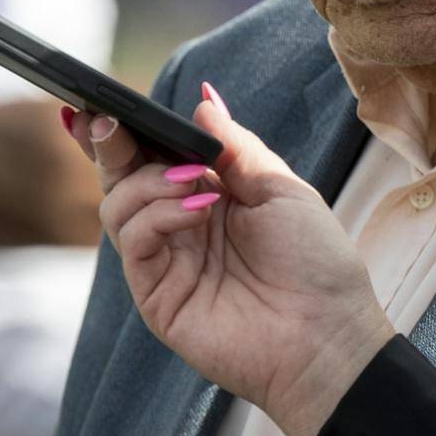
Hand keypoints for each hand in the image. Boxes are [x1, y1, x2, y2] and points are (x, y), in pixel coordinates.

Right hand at [68, 86, 395, 435]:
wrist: (328, 335)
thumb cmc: (315, 263)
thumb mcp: (279, 188)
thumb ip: (234, 145)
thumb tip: (201, 101)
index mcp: (206, 197)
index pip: (152, 157)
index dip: (127, 130)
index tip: (107, 102)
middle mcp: (178, 227)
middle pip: (122, 178)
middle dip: (112, 144)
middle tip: (112, 121)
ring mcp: (164, 262)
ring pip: (117, 206)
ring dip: (149, 181)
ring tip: (191, 180)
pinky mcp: (155, 295)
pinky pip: (133, 241)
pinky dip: (156, 215)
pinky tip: (197, 211)